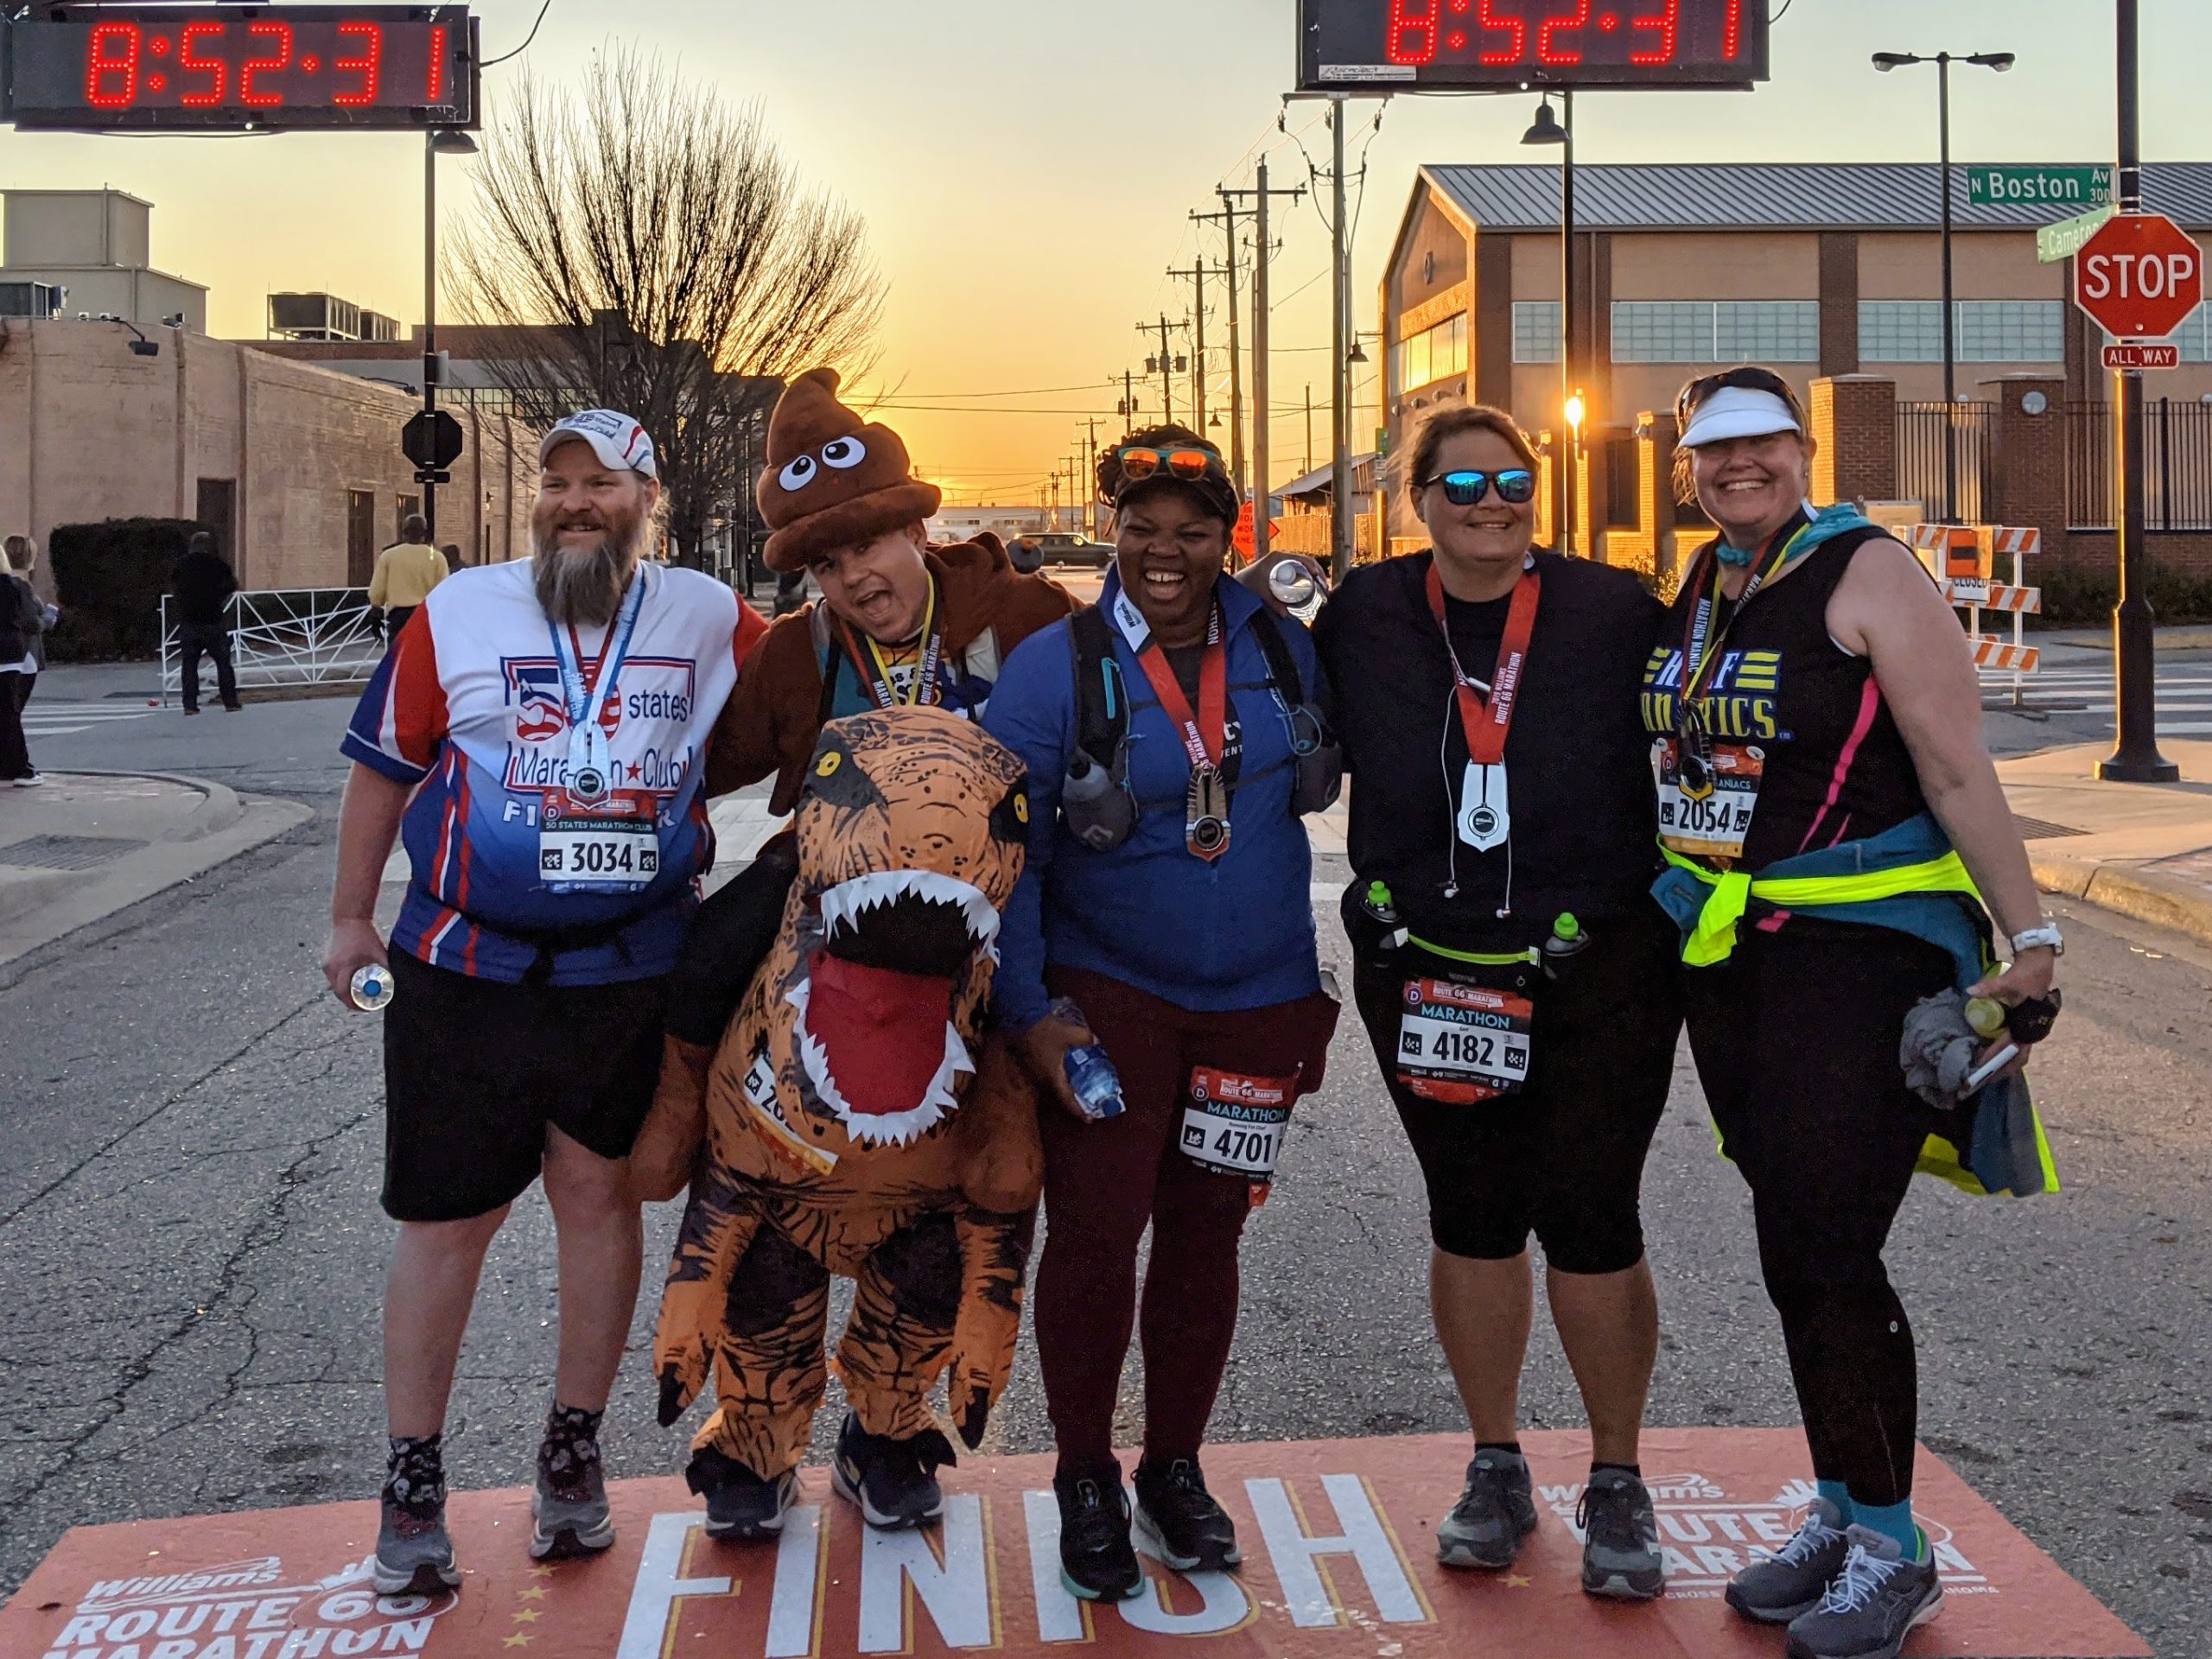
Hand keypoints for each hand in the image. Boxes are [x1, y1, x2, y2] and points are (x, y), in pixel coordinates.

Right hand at [322, 918, 388, 1010]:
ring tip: (360, 994)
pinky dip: (342, 982)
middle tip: (364, 1005)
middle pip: (339, 992)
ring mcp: (327, 964)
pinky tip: (353, 982)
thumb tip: (398, 980)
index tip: (366, 1008)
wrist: (349, 917)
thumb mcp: (379, 951)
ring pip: (335, 985)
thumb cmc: (365, 933)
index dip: (355, 1004)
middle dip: (351, 1001)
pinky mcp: (326, 961)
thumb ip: (387, 966)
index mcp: (344, 966)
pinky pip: (334, 977)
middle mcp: (331, 967)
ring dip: (346, 991)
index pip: (345, 993)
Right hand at [1018, 1013, 1093, 1120]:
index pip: (1068, 1100)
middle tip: (1088, 1104)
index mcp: (1053, 1077)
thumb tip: (1096, 1042)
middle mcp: (1043, 1079)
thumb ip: (1087, 1039)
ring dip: (1066, 1089)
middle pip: (1061, 1095)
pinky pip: (1047, 1075)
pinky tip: (1063, 1070)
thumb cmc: (1045, 1030)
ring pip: (1053, 1085)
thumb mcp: (1072, 1033)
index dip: (1079, 1111)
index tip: (1090, 1119)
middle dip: (1074, 1101)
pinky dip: (1058, 1077)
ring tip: (1078, 1088)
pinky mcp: (1032, 1063)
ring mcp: (1035, 1072)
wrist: (1021, 1018)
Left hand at [1237, 553, 1326, 615]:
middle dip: (1317, 572)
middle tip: (1324, 586)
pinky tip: (1312, 583)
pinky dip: (1306, 574)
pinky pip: (1297, 568)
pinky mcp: (1281, 567)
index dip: (1314, 567)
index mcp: (1278, 558)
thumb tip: (1287, 615)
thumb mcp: (1262, 594)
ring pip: (1302, 565)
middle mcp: (1281, 557)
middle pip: (1305, 561)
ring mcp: (1281, 561)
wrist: (1237, 583)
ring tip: (1321, 587)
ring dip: (1313, 574)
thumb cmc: (1247, 585)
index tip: (1320, 578)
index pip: (1302, 559)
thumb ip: (1274, 604)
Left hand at [1965, 946, 2057, 1080]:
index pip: (2008, 1046)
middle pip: (2018, 1058)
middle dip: (2002, 1070)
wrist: (2041, 964)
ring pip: (2020, 1054)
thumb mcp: (2007, 981)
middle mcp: (2031, 1030)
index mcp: (2026, 1022)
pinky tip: (1997, 1057)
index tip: (1980, 1066)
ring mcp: (2031, 1029)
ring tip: (1989, 1073)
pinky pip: (2019, 1047)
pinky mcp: (2029, 1026)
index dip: (1994, 1057)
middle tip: (1984, 1080)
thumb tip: (1971, 991)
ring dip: (2006, 1064)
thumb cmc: (2025, 975)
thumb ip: (1989, 988)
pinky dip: (2009, 1055)